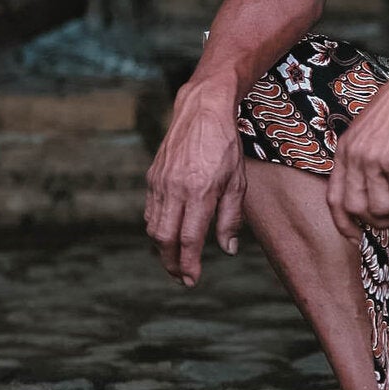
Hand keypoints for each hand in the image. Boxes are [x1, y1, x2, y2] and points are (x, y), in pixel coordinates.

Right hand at [144, 80, 245, 286]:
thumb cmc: (226, 145)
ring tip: (176, 259)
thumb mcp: (238, 182)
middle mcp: (175, 188)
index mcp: (199, 191)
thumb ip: (231, 217)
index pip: (188, 239)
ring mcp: (160, 182)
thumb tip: (228, 249)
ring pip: (153, 226)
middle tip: (181, 277)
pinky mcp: (153, 176)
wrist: (203, 109)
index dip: (189, 264)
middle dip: (171, 263)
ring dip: (162, 248)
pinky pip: (151, 210)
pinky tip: (169, 233)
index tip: (192, 280)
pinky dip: (157, 227)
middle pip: (164, 238)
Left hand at [327, 71, 388, 241]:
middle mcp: (354, 156)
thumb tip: (377, 204)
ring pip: (382, 207)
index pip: (334, 199)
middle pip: (358, 209)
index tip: (356, 237)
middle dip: (381, 221)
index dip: (344, 224)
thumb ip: (366, 164)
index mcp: (344, 151)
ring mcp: (373, 159)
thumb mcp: (371, 135)